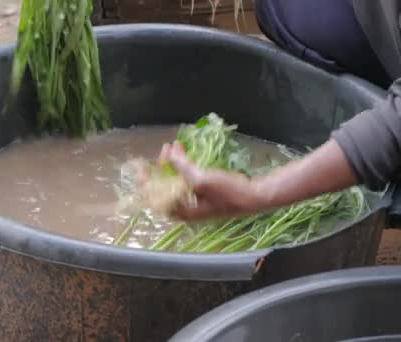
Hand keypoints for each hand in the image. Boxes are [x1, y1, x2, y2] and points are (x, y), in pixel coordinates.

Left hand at [158, 139, 357, 220]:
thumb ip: (182, 167)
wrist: (257, 196)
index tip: (144, 165)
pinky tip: (185, 154)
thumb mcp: (202, 179)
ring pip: (175, 182)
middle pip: (164, 188)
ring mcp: (196, 202)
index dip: (147, 182)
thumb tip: (169, 154)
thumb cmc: (229, 191)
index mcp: (182, 211)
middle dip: (162, 167)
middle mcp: (186, 209)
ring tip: (174, 147)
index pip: (155, 198)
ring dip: (172, 164)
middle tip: (165, 149)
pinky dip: (183, 166)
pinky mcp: (205, 194)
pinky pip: (186, 179)